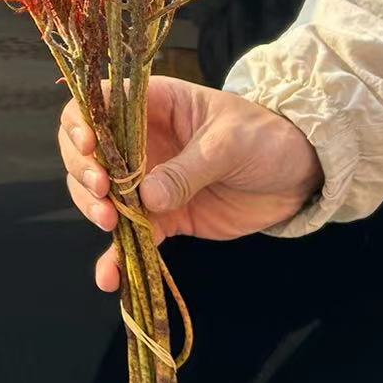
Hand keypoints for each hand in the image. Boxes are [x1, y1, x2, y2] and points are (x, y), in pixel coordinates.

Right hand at [58, 76, 323, 290]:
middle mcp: (141, 141)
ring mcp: (149, 181)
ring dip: (93, 210)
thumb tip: (146, 198)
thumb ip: (187, 170)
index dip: (81, 122)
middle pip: (88, 152)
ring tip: (108, 225)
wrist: (300, 174)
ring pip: (100, 195)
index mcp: (153, 105)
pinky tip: (109, 277)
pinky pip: (132, 236)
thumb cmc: (265, 137)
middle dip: (84, 172)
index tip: (89, 146)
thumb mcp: (228, 144)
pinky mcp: (164, 218)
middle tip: (102, 194)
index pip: (99, 104)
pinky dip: (117, 257)